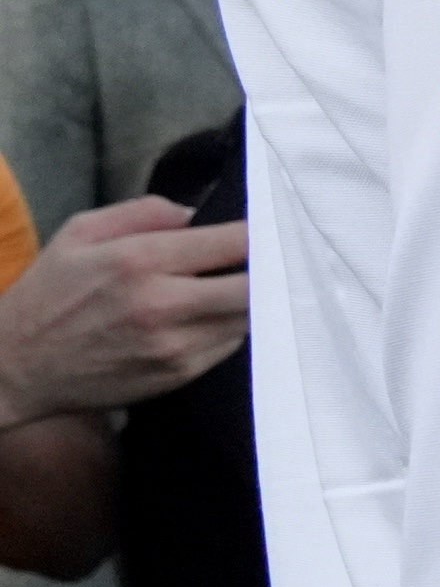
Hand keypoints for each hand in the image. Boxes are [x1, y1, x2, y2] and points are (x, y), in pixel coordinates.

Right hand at [0, 200, 245, 420]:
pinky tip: (210, 318)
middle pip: (254, 286)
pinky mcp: (178, 374)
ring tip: (233, 287)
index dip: (260, 234)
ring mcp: (174, 345)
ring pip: (246, 317)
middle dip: (265, 271)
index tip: (267, 229)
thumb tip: (195, 214)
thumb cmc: (47, 294)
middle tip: (263, 261)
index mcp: (139, 261)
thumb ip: (142, 211)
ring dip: (248, 302)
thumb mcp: (79, 233)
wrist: (16, 366)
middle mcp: (163, 305)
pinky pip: (228, 346)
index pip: (231, 243)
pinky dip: (228, 328)